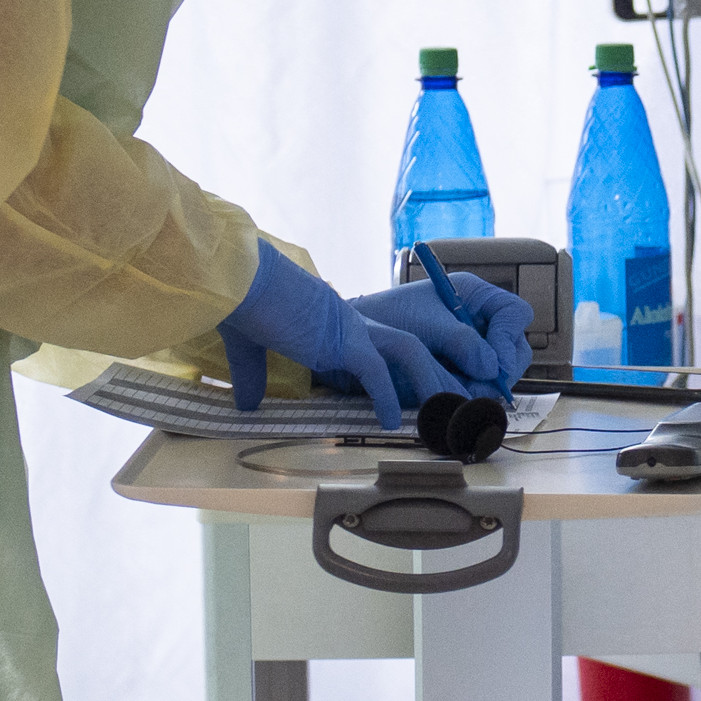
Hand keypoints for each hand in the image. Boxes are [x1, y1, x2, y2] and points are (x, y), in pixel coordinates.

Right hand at [217, 242, 457, 429]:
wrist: (238, 279)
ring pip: (411, 353)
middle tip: (463, 405)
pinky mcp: (341, 338)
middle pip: (416, 348)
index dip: (411, 373)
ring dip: (432, 382)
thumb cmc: (243, 304)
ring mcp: (352, 329)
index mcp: (339, 326)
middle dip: (442, 376)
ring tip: (447, 414)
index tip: (424, 397)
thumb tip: (245, 402)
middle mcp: (355, 325)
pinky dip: (384, 396)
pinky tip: (388, 421)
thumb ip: (252, 375)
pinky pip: (373, 370)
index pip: (387, 350)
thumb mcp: (249, 347)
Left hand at [355, 262, 531, 399]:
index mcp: (474, 298)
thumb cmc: (387, 318)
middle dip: (500, 371)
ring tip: (456, 391)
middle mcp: (479, 324)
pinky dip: (468, 397)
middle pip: (515, 349)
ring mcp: (472, 351)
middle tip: (478, 386)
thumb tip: (492, 367)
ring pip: (499, 375)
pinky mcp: (461, 374)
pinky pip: (479, 390)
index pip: (514, 314)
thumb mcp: (425, 323)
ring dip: (483, 388)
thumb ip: (460, 341)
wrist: (355, 340)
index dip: (510, 338)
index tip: (494, 363)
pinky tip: (449, 396)